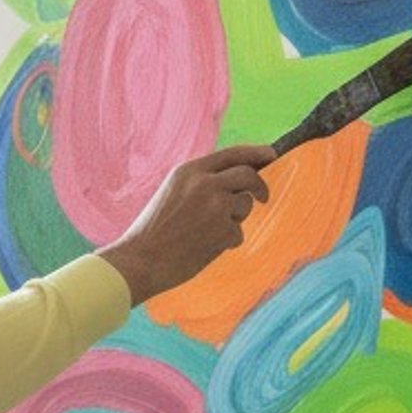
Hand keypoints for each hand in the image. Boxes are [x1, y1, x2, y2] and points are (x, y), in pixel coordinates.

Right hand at [100, 143, 274, 304]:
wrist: (141, 259)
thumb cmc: (154, 230)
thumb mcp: (172, 192)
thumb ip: (201, 183)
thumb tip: (238, 181)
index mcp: (189, 171)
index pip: (232, 154)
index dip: (255, 153)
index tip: (271, 155)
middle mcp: (205, 184)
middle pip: (248, 176)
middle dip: (260, 186)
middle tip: (263, 198)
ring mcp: (216, 206)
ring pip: (245, 205)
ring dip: (235, 219)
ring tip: (208, 232)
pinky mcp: (223, 230)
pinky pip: (238, 233)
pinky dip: (227, 242)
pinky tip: (203, 247)